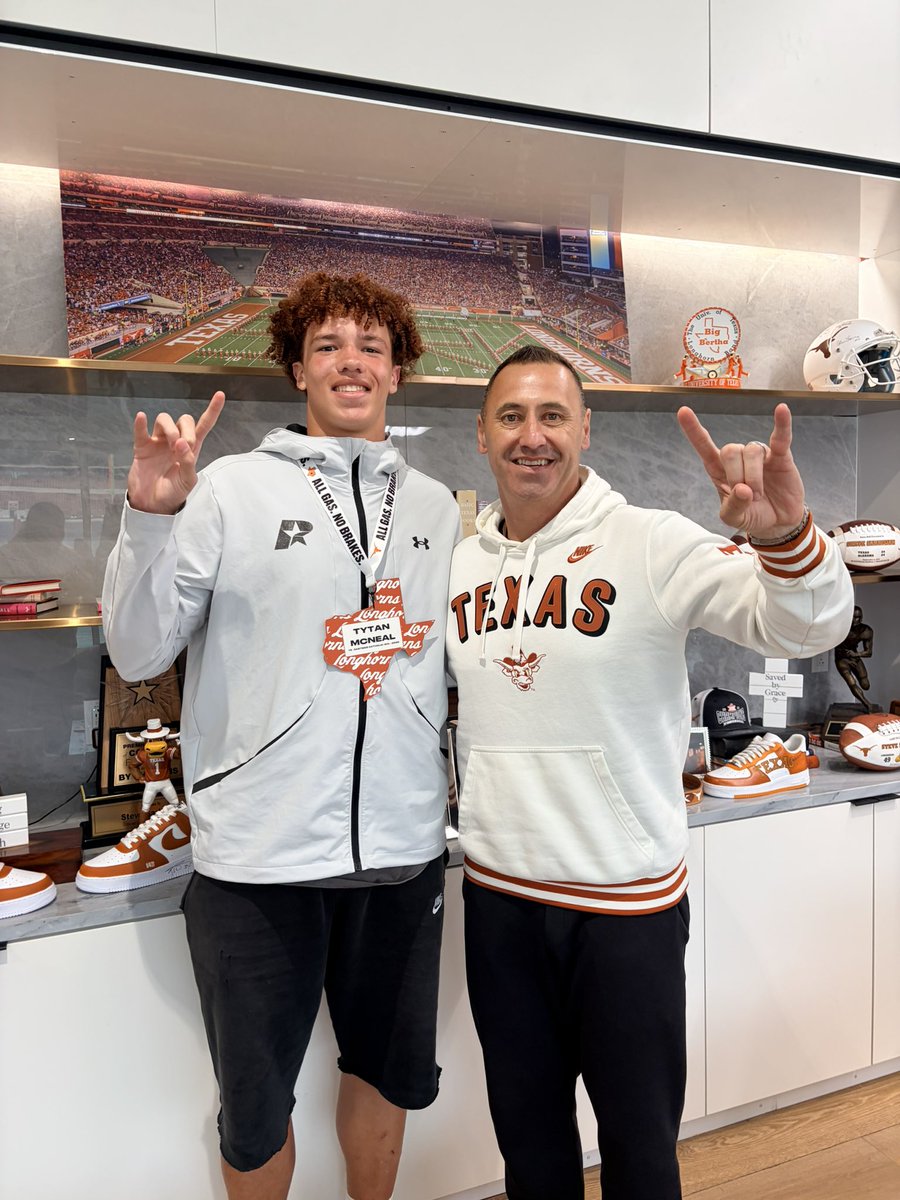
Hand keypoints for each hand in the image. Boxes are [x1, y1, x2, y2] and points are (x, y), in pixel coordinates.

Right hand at [127, 392, 224, 514]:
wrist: (153, 504)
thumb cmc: (173, 492)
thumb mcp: (187, 482)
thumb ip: (188, 463)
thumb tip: (183, 443)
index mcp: (192, 449)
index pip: (204, 425)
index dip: (212, 410)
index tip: (220, 395)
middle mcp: (176, 441)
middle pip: (184, 419)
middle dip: (186, 428)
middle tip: (184, 446)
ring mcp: (159, 442)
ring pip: (164, 420)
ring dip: (169, 428)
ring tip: (171, 444)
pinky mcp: (143, 447)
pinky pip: (141, 430)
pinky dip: (140, 423)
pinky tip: (142, 417)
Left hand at [676, 402, 805, 538]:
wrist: (778, 521)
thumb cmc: (752, 515)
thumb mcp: (734, 519)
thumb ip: (733, 507)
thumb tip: (742, 489)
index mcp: (719, 470)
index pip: (704, 446)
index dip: (693, 430)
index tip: (683, 411)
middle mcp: (737, 458)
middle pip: (729, 450)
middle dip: (736, 475)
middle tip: (747, 496)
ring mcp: (759, 455)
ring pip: (751, 451)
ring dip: (754, 476)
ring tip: (759, 495)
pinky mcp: (780, 456)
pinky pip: (781, 437)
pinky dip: (782, 424)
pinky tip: (781, 410)